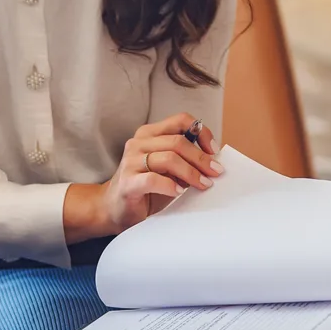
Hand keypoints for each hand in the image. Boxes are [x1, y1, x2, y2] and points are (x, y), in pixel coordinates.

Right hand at [65, 113, 222, 240]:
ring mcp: (131, 161)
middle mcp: (138, 143)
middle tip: (215, 172)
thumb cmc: (145, 188)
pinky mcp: (128, 181)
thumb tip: (213, 160)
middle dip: (201, 158)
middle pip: (178, 142)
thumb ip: (185, 159)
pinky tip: (179, 192)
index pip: (181, 120)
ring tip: (203, 184)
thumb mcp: (168, 168)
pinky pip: (153, 179)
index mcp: (149, 134)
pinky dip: (170, 185)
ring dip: (191, 173)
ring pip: (169, 158)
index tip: (214, 150)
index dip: (202, 132)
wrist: (114, 209)